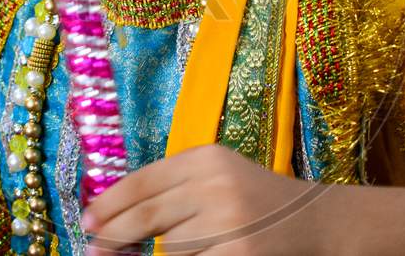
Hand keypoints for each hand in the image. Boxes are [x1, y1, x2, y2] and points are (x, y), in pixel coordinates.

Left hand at [81, 144, 404, 255]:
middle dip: (115, 236)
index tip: (87, 220)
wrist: (317, 222)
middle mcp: (215, 184)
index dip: (109, 204)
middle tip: (95, 250)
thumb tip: (112, 216)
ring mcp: (228, 222)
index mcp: (205, 157)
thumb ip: (173, 187)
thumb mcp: (216, 176)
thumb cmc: (256, 199)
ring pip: (167, 249)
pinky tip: (202, 254)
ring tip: (197, 245)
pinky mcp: (240, 255)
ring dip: (168, 254)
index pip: (143, 181)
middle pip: (146, 216)